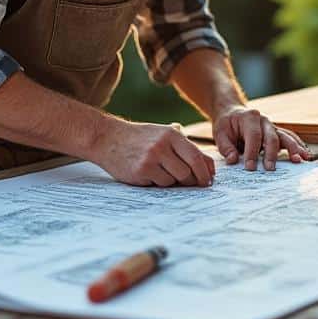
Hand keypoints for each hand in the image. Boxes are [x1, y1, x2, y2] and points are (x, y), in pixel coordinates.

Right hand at [92, 119, 214, 186]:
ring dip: (173, 182)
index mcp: (172, 134)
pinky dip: (159, 183)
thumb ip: (185, 147)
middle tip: (190, 184)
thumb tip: (210, 167)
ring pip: (174, 181)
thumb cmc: (139, 138)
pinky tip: (150, 175)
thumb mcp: (163, 134)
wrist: (107, 138)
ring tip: (163, 174)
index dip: (205, 172)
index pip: (196, 157)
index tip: (208, 181)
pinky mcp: (141, 171)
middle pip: (188, 172)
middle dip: (192, 181)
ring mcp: (151, 158)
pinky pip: (159, 184)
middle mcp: (163, 145)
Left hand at [213, 105, 309, 170]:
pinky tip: (305, 156)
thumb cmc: (227, 124)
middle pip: (272, 137)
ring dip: (294, 148)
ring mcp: (273, 127)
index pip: (253, 136)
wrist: (233, 113)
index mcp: (249, 118)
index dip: (252, 152)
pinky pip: (290, 138)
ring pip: (286, 137)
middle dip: (271, 154)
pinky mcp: (277, 133)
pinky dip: (298, 146)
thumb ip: (225, 147)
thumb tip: (232, 160)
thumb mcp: (220, 133)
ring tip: (300, 160)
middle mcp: (264, 121)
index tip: (250, 168)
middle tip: (270, 169)